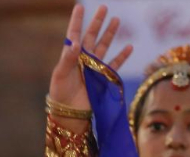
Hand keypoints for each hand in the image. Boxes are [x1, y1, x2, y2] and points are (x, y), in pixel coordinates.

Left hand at [49, 4, 132, 132]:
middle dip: (97, 22)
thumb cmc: (60, 93)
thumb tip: (76, 42)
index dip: (77, 20)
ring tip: (116, 20)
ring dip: (110, 34)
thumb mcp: (60, 74)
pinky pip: (114, 64)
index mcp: (70, 56)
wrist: (69, 112)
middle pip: (91, 36)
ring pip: (104, 46)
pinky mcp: (102, 77)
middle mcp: (83, 59)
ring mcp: (93, 67)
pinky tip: (129, 47)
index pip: (74, 34)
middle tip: (104, 8)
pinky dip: (122, 56)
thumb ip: (68, 58)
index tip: (80, 6)